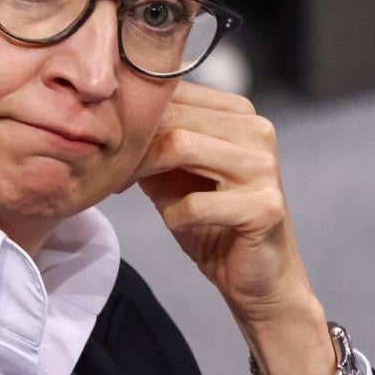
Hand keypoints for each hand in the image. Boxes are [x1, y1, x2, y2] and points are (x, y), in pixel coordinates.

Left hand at [128, 81, 337, 374]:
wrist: (259, 280)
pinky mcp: (265, 207)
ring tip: (131, 189)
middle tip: (112, 172)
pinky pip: (195, 203)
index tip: (110, 146)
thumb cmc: (215, 225)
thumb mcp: (176, 177)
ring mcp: (264, 167)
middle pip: (174, 118)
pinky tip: (176, 224)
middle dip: (134, 144)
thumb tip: (109, 119)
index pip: (175, 93)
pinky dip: (174, 216)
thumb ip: (153, 146)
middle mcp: (257, 131)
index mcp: (240, 115)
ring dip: (145, 171)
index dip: (135, 117)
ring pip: (180, 146)